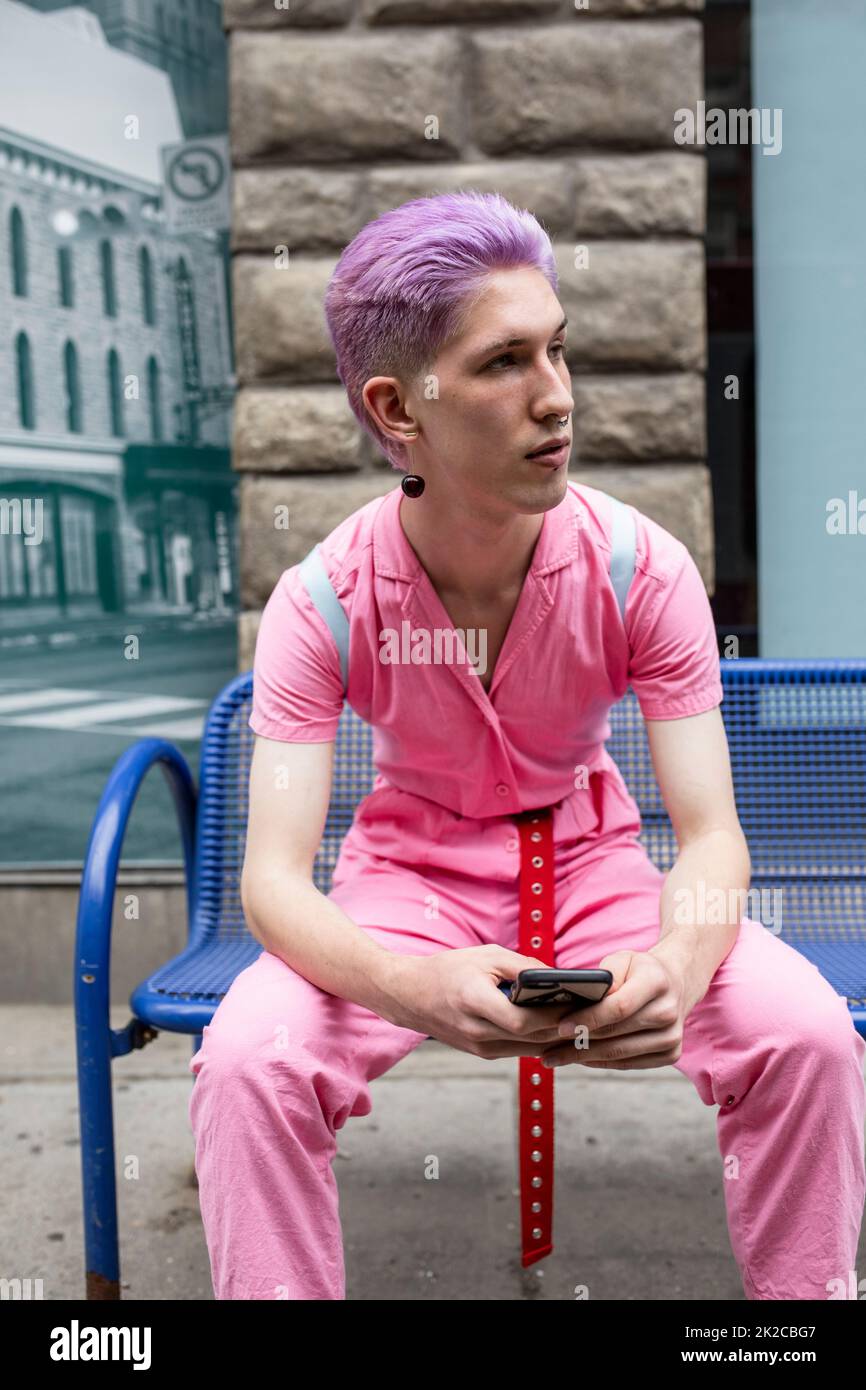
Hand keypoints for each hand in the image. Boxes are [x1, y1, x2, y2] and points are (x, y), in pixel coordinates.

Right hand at [379, 946, 577, 1060]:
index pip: (524, 1021)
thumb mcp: (486, 956)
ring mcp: (477, 1047)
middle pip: (531, 1039)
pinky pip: (518, 1049)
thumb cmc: (447, 969)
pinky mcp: (481, 1052)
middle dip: (563, 1028)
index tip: (580, 1005)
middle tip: (592, 1015)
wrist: (407, 995)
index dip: (554, 1017)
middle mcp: (476, 1032)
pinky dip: (538, 1039)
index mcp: (474, 1003)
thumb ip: (523, 966)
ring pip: (528, 1049)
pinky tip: (556, 1027)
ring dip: (554, 1037)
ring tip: (581, 1021)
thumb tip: (560, 978)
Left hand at [538, 948, 688, 1070]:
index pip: (619, 1006)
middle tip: (547, 1051)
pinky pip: (629, 1063)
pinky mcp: (671, 1054)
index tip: (560, 1027)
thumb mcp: (622, 960)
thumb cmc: (639, 970)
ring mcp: (672, 1037)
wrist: (675, 983)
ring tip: (555, 1057)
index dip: (588, 1018)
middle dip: (577, 1044)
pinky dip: (601, 1062)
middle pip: (616, 1034)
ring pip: (620, 1053)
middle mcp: (669, 1012)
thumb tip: (582, 1000)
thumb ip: (604, 977)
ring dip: (584, 1058)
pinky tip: (579, 1059)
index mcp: (657, 982)